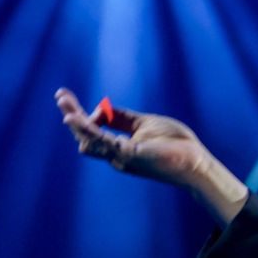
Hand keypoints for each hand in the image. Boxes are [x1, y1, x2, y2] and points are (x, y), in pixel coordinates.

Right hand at [54, 88, 247, 222]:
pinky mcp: (130, 156)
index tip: (63, 96)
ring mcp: (122, 157)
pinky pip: (104, 143)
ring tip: (64, 107)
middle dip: (72, 117)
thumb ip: (121, 118)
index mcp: (119, 147)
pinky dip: (89, 131)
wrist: (197, 162)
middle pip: (86, 136)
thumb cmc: (175, 143)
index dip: (77, 114)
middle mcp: (116, 154)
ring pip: (91, 140)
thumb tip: (100, 110)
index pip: (92, 130)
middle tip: (60, 97)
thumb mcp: (143, 123)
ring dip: (77, 124)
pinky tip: (76, 119)